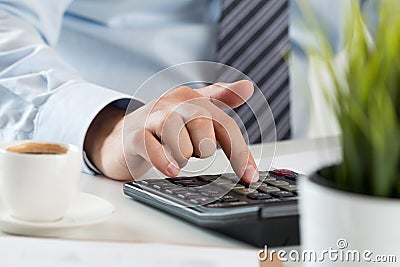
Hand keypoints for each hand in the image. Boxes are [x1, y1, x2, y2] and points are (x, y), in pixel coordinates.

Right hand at [84, 80, 258, 182]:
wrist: (119, 136)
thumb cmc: (160, 127)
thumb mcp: (191, 110)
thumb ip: (219, 98)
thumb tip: (248, 87)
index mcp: (190, 97)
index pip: (224, 125)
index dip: (240, 153)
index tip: (250, 178)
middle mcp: (172, 103)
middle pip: (205, 131)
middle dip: (201, 150)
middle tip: (187, 150)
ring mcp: (152, 118)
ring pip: (183, 142)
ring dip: (182, 157)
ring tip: (171, 154)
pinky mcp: (134, 136)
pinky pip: (155, 149)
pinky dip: (165, 162)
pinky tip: (169, 169)